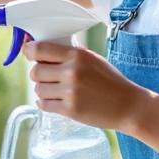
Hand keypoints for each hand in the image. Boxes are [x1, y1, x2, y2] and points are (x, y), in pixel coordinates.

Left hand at [22, 39, 152, 133]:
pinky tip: (54, 101)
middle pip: (35, 71)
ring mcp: (70, 92)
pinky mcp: (70, 110)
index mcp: (77, 55)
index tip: (29, 53)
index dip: (29, 51)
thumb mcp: (92, 59)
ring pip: (38, 89)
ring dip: (43, 90)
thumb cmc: (111, 81)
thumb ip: (69, 54)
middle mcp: (71, 72)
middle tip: (47, 76)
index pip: (39, 49)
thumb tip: (42, 49)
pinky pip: (44, 105)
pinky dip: (45, 103)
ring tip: (55, 90)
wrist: (129, 106)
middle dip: (38, 74)